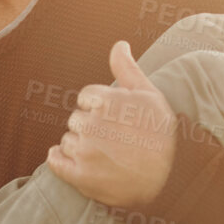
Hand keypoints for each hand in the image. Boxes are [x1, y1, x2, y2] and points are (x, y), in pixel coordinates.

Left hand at [46, 40, 175, 206]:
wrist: (168, 179)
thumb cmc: (160, 134)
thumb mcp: (150, 96)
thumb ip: (127, 69)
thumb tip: (119, 44)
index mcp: (107, 101)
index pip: (85, 98)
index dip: (99, 109)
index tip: (115, 121)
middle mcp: (93, 124)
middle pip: (75, 119)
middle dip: (89, 127)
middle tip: (112, 140)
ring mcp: (85, 151)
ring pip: (66, 140)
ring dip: (78, 146)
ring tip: (104, 155)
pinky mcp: (80, 176)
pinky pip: (55, 161)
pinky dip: (58, 160)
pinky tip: (73, 162)